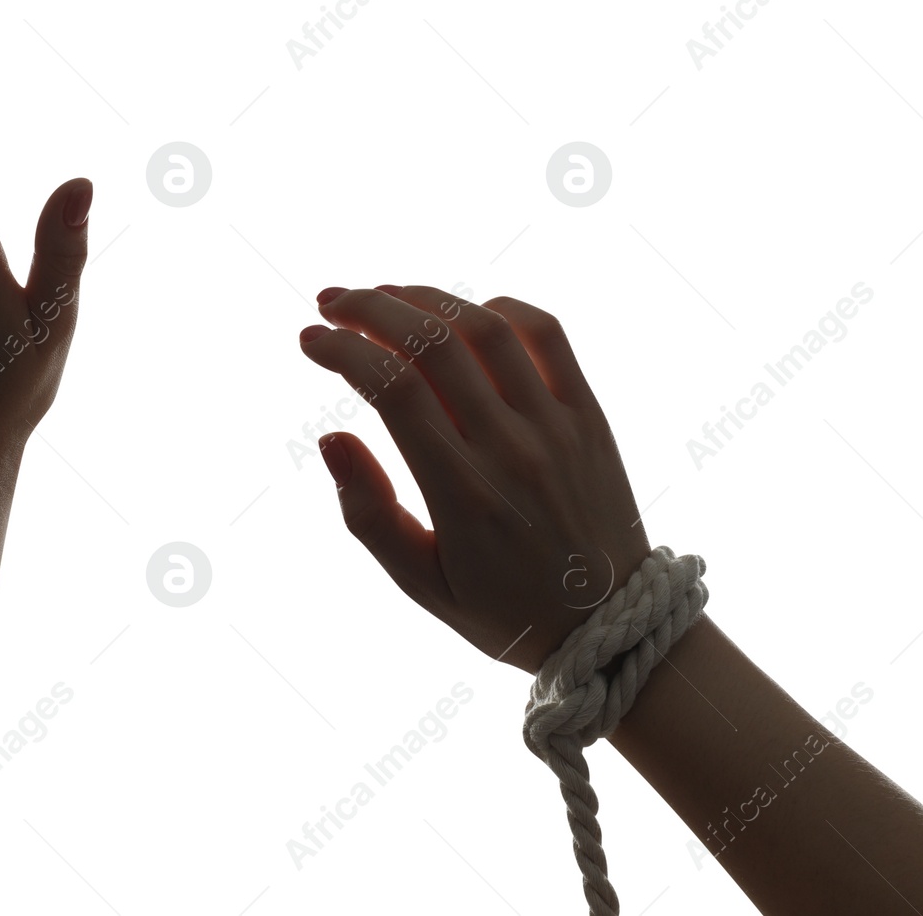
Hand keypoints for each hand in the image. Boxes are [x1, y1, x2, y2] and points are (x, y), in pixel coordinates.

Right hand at [300, 285, 650, 673]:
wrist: (613, 627)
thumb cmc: (506, 611)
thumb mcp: (422, 584)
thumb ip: (369, 514)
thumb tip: (331, 438)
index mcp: (464, 493)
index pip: (394, 389)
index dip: (343, 350)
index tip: (309, 339)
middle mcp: (512, 449)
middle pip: (433, 342)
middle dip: (371, 307)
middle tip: (330, 301)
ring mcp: (557, 425)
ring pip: (486, 327)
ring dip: (426, 298)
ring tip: (384, 295)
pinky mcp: (589, 415)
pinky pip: (546, 336)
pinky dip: (498, 309)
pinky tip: (461, 315)